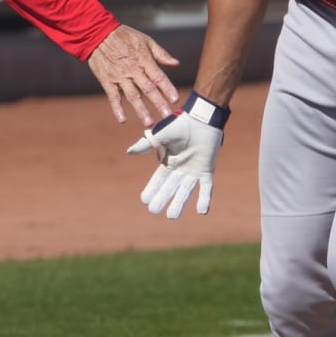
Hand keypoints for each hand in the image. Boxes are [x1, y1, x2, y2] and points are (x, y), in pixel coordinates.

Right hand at [87, 24, 179, 125]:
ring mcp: (120, 76)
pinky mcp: (107, 81)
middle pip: (148, 89)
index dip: (167, 88)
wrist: (98, 34)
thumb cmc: (124, 36)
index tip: (175, 100)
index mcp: (144, 60)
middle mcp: (133, 70)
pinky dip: (117, 108)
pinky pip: (113, 96)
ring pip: (132, 96)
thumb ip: (161, 53)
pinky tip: (122, 120)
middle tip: (167, 116)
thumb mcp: (145, 40)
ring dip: (141, 110)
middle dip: (158, 103)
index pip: (158, 77)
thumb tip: (176, 63)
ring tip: (149, 122)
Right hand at [127, 93, 225, 217]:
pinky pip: (206, 186)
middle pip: (170, 188)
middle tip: (153, 210)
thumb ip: (147, 144)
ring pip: (185, 191)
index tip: (144, 200)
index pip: (158, 179)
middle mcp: (181, 168)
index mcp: (169, 161)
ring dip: (179, 203)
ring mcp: (194, 170)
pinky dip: (204, 198)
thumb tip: (129, 152)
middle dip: (162, 199)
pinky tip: (202, 211)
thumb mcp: (161, 135)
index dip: (152, 189)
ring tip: (172, 216)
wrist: (202, 119)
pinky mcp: (206, 169)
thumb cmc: (181, 124)